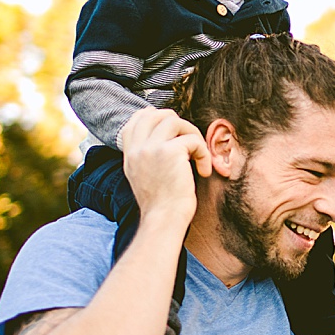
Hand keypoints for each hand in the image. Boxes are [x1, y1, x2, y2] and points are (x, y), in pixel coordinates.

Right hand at [120, 108, 210, 225]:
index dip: (156, 116)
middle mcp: (138, 149)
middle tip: (189, 141)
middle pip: (155, 114)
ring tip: (197, 155)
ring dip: (192, 135)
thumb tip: (164, 136)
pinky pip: (193, 140)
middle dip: (177, 122)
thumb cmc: (162, 204)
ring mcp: (151, 148)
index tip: (172, 129)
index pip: (136, 120)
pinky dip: (204, 153)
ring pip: (175, 121)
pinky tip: (203, 171)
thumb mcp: (144, 176)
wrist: (164, 220)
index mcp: (130, 155)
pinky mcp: (170, 152)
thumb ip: (147, 155)